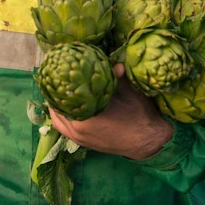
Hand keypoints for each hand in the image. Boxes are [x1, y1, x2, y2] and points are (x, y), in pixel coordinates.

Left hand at [48, 63, 172, 159]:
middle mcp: (78, 130)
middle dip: (56, 93)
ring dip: (56, 105)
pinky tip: (64, 106)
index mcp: (87, 116)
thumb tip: (112, 61)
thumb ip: (115, 76)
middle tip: (56, 77)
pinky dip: (61, 117)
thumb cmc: (139, 115)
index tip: (57, 69)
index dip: (59, 82)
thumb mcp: (128, 91)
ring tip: (57, 90)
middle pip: (57, 108)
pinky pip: (64, 129)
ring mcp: (79, 138)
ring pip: (58, 120)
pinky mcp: (83, 143)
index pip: (63, 96)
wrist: (148, 140)